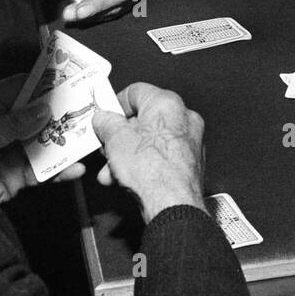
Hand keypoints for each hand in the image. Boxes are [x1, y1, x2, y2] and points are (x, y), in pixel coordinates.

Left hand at [0, 74, 84, 204]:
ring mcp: (10, 152)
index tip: (65, 77)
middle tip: (84, 104)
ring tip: (86, 135)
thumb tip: (43, 111)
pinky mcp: (16, 176)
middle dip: (58, 111)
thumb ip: (12, 123)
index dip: (40, 82)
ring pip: (43, 141)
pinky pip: (43, 170)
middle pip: (35, 114)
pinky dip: (59, 169)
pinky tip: (73, 167)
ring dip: (63, 139)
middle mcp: (0, 127)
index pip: (17, 88)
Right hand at [92, 82, 206, 220]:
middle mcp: (184, 117)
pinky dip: (144, 165)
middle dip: (120, 137)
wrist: (172, 204)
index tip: (104, 117)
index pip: (136, 91)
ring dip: (127, 155)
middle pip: (143, 119)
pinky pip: (162, 157)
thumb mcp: (115, 140)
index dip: (116, 104)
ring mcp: (190, 140)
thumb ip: (106, 123)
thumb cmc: (152, 170)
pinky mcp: (190, 162)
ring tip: (111, 172)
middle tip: (106, 147)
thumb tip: (103, 118)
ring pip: (150, 141)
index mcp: (167, 103)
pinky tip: (126, 179)